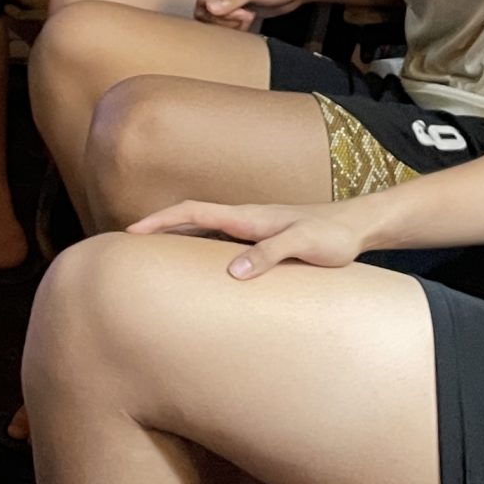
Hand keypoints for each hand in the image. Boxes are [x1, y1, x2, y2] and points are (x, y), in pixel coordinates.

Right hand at [127, 199, 368, 277]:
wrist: (356, 226)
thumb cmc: (332, 235)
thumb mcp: (303, 245)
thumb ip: (270, 255)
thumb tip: (233, 272)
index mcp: (248, 217)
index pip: (193, 212)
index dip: (161, 220)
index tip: (132, 231)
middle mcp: (244, 218)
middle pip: (190, 218)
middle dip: (158, 227)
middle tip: (127, 244)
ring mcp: (251, 227)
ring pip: (203, 229)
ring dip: (176, 237)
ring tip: (151, 257)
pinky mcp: (260, 239)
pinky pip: (219, 240)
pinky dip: (198, 247)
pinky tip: (196, 266)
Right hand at [197, 0, 307, 28]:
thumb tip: (209, 7)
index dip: (219, 12)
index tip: (242, 13)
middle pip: (205, 11)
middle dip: (225, 20)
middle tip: (245, 17)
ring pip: (212, 19)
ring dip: (230, 24)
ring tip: (248, 18)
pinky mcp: (232, 6)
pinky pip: (222, 23)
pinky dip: (234, 27)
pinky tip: (248, 21)